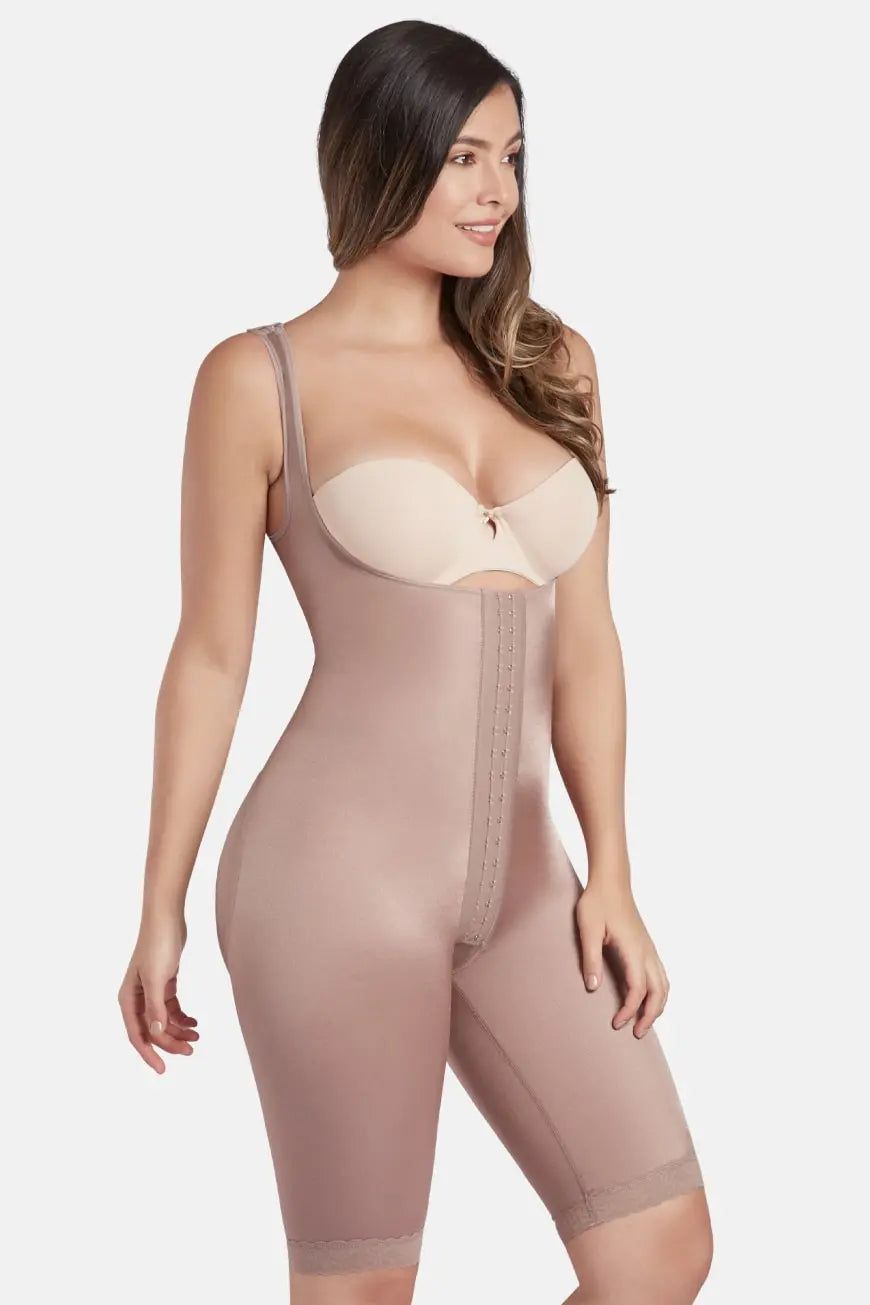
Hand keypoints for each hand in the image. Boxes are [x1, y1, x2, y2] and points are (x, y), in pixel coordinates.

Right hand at [118, 912, 198, 1072]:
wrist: (166, 919)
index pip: (137, 1035)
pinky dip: (181, 1017)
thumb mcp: (157, 979)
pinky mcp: (163, 983)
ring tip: (197, 1036)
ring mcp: (150, 991)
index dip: (149, 1054)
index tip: (163, 1069)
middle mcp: (136, 997)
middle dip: (170, 1042)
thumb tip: (155, 1035)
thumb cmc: (158, 946)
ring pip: (163, 1020)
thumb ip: (155, 1008)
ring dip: (178, 1030)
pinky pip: (170, 1008)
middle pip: (152, 1030)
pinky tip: (194, 1022)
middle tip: (191, 1050)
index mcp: (128, 999)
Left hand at [574, 877, 669, 1037]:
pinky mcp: (647, 946)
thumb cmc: (597, 903)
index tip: (616, 1024)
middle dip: (650, 1016)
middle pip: (658, 993)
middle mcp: (646, 952)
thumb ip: (590, 958)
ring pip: (664, 985)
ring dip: (657, 1006)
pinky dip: (658, 993)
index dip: (629, 1010)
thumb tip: (592, 988)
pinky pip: (661, 976)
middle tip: (637, 1035)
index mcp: (633, 949)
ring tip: (644, 1023)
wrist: (611, 882)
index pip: (637, 989)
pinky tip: (647, 999)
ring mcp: (649, 949)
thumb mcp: (588, 929)